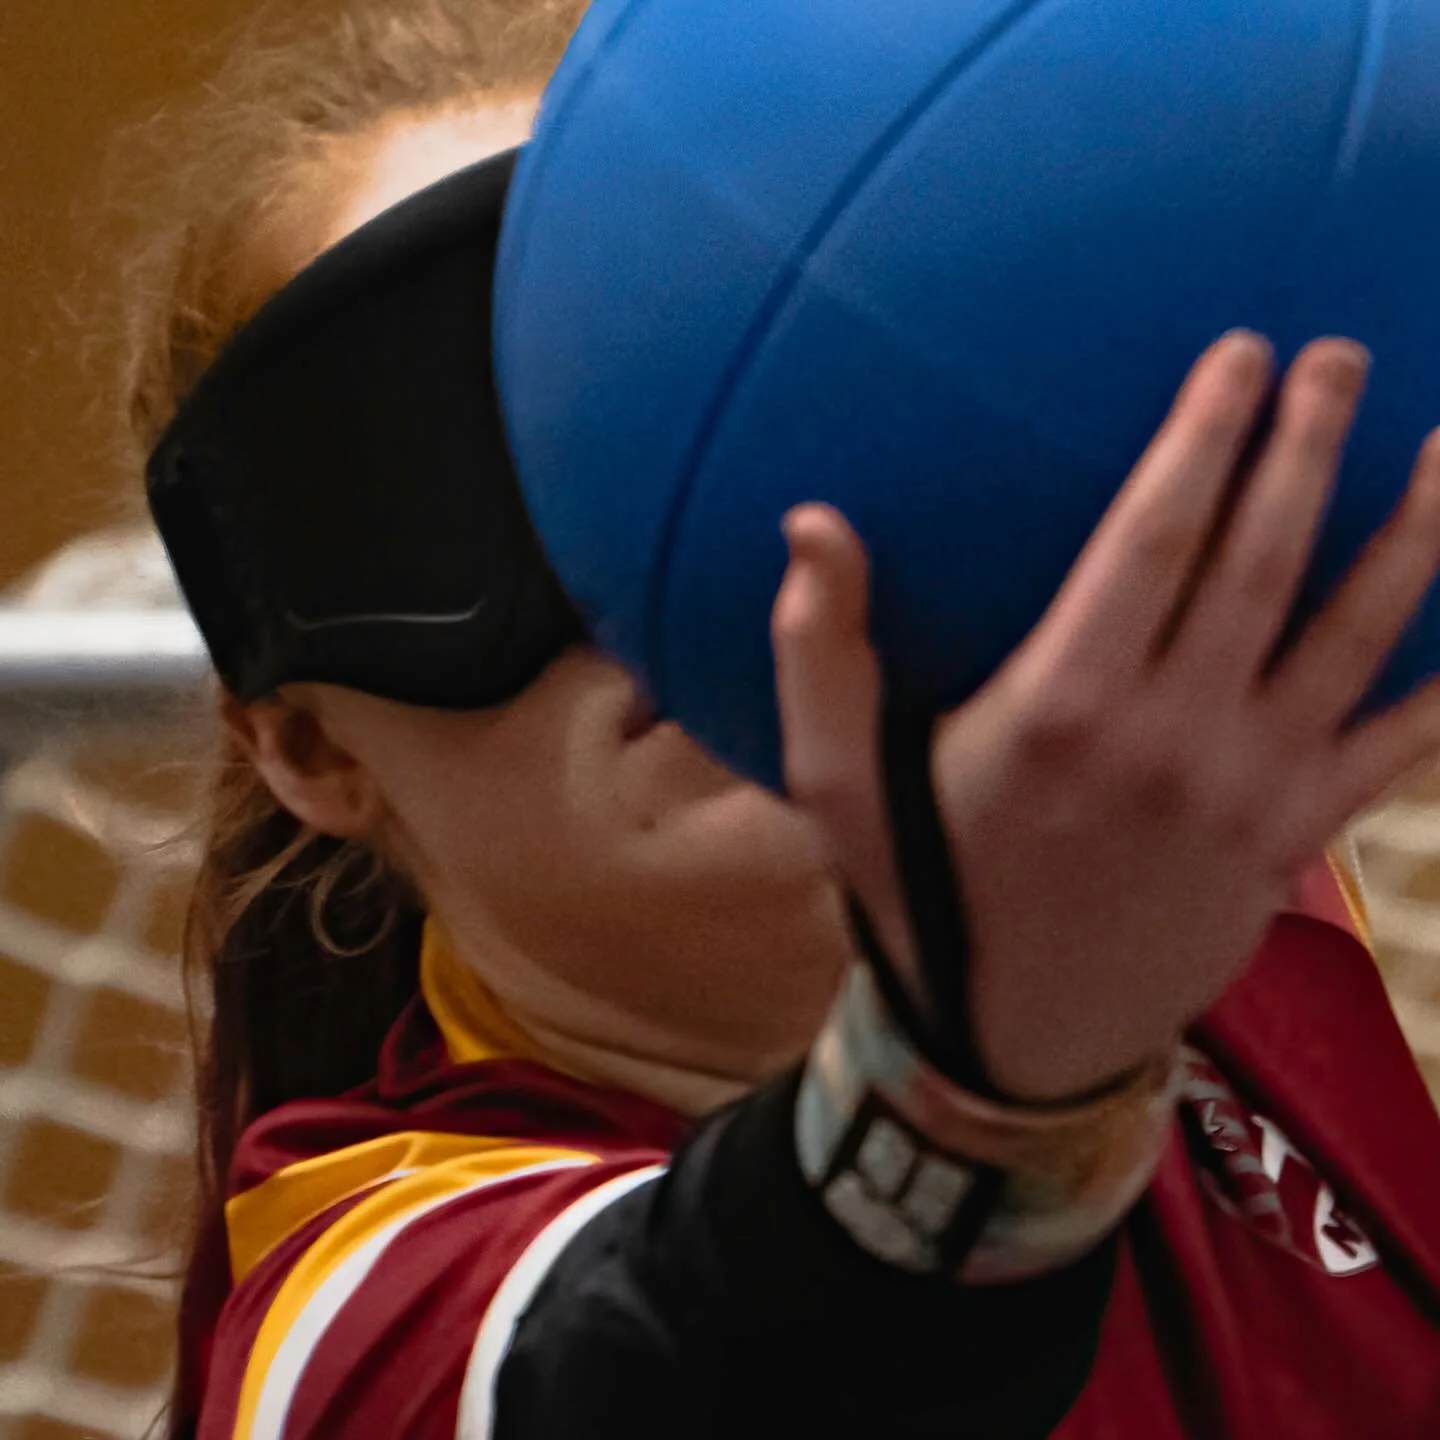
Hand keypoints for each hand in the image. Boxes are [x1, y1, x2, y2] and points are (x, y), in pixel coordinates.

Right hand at [773, 334, 1439, 1102]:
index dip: (1203, 436)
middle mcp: (1173, 738)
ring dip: (1408, 533)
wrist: (1012, 1042)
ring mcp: (1249, 794)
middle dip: (1308, 446)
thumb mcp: (835, 785)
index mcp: (1062, 708)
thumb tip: (811, 522)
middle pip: (1264, 561)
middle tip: (1340, 355)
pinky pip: (1395, 749)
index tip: (1239, 350)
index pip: (1152, 537)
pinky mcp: (1291, 843)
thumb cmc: (924, 894)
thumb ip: (819, 652)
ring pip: (1352, 637)